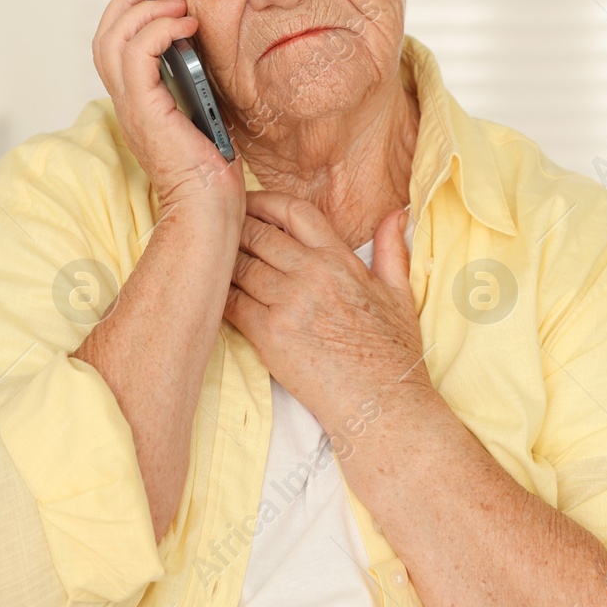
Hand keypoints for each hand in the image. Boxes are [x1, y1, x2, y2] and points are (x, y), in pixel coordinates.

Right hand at [92, 0, 243, 213]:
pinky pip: (137, 55)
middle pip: (103, 37)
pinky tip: (187, 26)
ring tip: (177, 4)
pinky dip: (159, 30)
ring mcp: (132, 107)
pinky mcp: (146, 109)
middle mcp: (125, 103)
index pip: (111, 48)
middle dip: (125, 0)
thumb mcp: (200, 111)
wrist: (206, 207)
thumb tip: (200, 49)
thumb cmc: (210, 170)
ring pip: (114, 40)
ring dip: (145, 11)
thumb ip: (191, 81)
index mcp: (136, 102)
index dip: (123, 13)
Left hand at [224, 191, 428, 429]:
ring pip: (239, 265)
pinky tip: (210, 293)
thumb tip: (397, 212)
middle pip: (258, 234)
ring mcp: (289, 303)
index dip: (263, 201)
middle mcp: (313, 274)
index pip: (294, 211)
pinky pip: (231, 302)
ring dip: (221, 260)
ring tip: (207, 258)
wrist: (382, 405)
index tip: (245, 202)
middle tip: (216, 227)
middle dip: (234, 227)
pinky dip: (218, 294)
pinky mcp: (270, 334)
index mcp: (340, 260)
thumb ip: (392, 249)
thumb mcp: (399, 295)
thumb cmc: (392, 354)